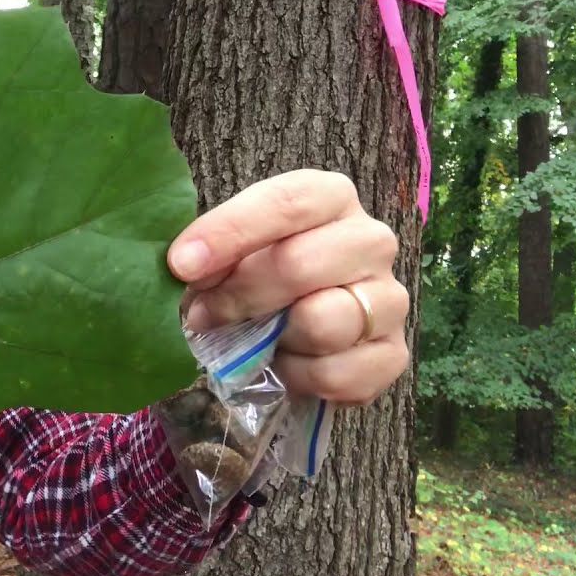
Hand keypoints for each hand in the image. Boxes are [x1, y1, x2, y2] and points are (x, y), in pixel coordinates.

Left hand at [166, 170, 409, 405]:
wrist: (299, 331)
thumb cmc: (259, 276)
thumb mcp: (233, 252)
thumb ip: (215, 253)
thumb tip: (185, 266)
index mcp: (330, 198)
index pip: (286, 202)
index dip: (229, 233)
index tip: (181, 264)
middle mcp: (371, 240)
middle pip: (299, 265)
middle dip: (238, 296)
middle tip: (201, 315)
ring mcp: (390, 298)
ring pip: (322, 322)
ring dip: (271, 339)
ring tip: (254, 339)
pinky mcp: (394, 354)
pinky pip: (335, 373)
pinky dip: (297, 377)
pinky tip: (286, 364)